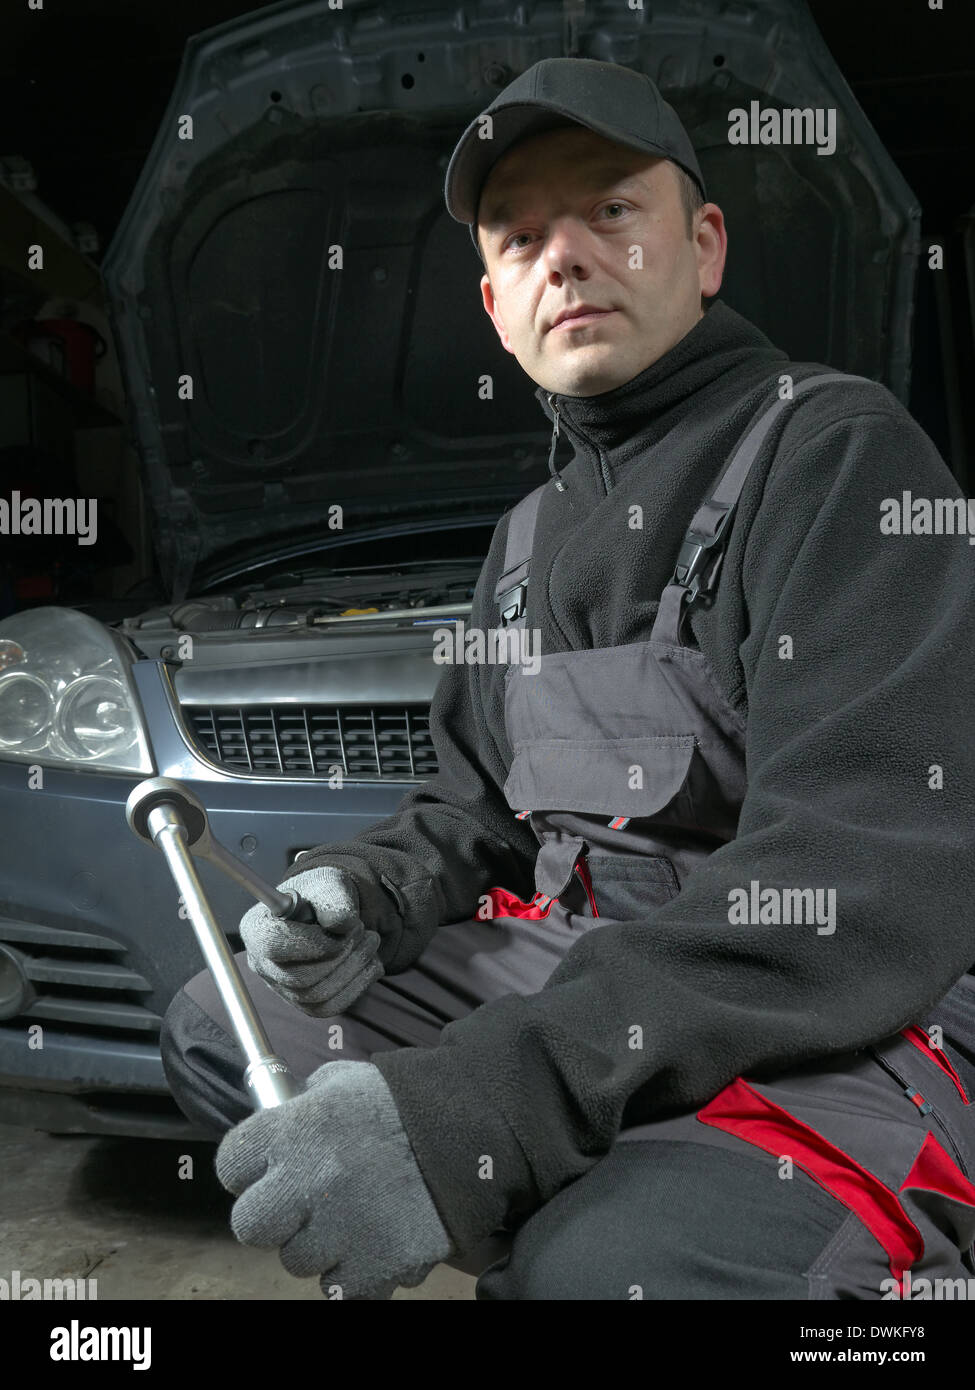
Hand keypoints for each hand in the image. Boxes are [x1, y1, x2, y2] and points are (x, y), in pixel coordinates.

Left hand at [215, 1060, 454, 1298]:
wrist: (471, 1130)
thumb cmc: (402, 1103)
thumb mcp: (342, 1083)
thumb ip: (301, 1104)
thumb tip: (275, 1118)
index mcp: (295, 1129)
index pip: (230, 1164)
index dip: (248, 1167)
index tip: (268, 1168)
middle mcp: (308, 1183)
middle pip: (250, 1224)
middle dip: (274, 1216)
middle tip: (304, 1202)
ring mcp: (340, 1231)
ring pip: (298, 1260)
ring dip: (320, 1243)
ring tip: (356, 1213)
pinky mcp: (374, 1268)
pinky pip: (340, 1288)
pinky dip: (356, 1271)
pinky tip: (376, 1238)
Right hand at [239, 866, 383, 1014]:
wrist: (329, 911)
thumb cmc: (321, 894)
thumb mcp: (329, 884)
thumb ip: (333, 900)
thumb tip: (339, 923)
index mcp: (257, 928)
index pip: (273, 945)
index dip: (313, 941)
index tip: (344, 927)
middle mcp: (261, 963)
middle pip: (299, 978)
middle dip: (342, 955)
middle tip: (364, 931)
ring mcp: (281, 988)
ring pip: (318, 995)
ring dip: (354, 968)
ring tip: (371, 941)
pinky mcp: (303, 1003)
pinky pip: (331, 1006)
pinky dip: (358, 985)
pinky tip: (370, 963)